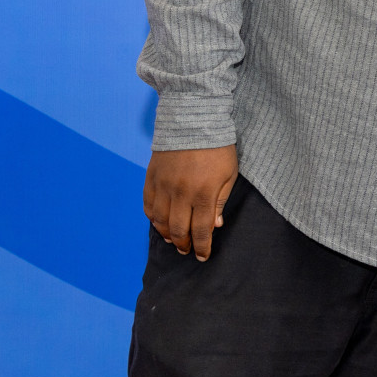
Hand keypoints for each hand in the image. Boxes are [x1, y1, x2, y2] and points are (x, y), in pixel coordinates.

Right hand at [142, 145, 237, 260]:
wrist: (193, 120)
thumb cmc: (217, 147)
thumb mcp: (229, 174)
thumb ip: (220, 201)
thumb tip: (214, 226)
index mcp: (203, 194)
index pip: (201, 230)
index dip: (202, 247)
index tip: (203, 256)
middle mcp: (180, 193)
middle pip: (179, 230)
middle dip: (184, 244)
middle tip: (187, 250)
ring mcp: (163, 186)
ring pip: (160, 221)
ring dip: (166, 234)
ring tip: (173, 240)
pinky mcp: (151, 177)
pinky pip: (147, 204)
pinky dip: (152, 217)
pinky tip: (159, 222)